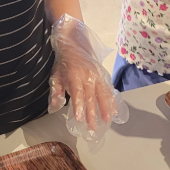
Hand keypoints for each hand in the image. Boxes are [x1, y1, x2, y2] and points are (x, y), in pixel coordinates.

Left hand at [48, 15, 127, 141]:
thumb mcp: (55, 75)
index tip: (80, 118)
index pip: (77, 93)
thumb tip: (55, 105)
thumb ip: (56, 91)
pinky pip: (108, 89)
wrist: (75, 42)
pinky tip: (115, 110)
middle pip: (91, 96)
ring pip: (103, 93)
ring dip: (106, 108)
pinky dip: (112, 100)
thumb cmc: (64, 62)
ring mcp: (97, 75)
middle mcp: (87, 76)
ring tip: (108, 120)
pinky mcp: (102, 75)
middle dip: (92, 113)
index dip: (79, 106)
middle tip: (93, 127)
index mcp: (74, 75)